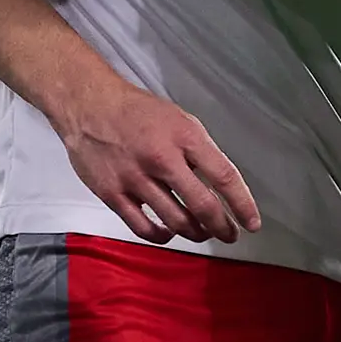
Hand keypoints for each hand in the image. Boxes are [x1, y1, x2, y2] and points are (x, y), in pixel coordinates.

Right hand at [55, 77, 258, 244]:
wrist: (88, 105)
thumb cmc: (137, 112)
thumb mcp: (179, 119)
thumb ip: (200, 150)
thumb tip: (220, 184)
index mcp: (184, 136)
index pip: (224, 176)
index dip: (242, 204)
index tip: (252, 222)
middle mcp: (162, 158)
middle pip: (203, 206)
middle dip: (223, 227)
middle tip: (230, 234)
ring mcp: (135, 178)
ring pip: (176, 222)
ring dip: (197, 233)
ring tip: (202, 233)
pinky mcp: (112, 193)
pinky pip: (143, 227)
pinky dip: (162, 236)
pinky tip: (169, 233)